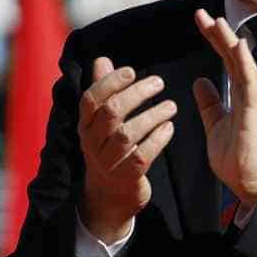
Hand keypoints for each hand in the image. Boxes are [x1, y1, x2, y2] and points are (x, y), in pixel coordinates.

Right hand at [78, 56, 176, 242]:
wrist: (109, 197)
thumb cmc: (108, 149)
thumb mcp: (100, 123)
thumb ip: (102, 90)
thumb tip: (101, 59)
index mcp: (85, 125)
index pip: (90, 99)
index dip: (110, 83)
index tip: (131, 71)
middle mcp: (92, 143)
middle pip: (111, 113)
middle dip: (136, 94)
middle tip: (159, 82)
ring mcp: (108, 162)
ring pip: (127, 134)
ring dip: (152, 116)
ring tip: (171, 105)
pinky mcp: (126, 177)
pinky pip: (142, 156)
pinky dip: (157, 139)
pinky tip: (169, 128)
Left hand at [192, 9, 256, 204]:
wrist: (250, 185)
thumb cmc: (236, 159)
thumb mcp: (216, 126)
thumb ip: (210, 104)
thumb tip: (200, 82)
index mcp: (239, 96)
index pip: (226, 60)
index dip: (214, 39)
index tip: (200, 20)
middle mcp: (249, 95)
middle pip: (234, 57)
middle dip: (219, 34)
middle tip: (201, 13)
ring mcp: (254, 103)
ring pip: (243, 65)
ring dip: (230, 43)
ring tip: (217, 22)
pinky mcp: (256, 113)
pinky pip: (251, 84)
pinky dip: (245, 64)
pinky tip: (237, 47)